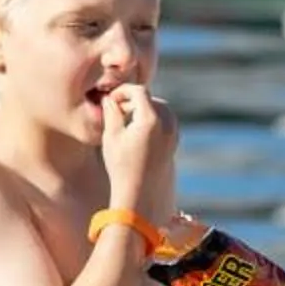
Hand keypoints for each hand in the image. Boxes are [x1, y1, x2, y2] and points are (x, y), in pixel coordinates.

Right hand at [103, 85, 177, 224]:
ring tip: (126, 120)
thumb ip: (111, 112)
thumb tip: (109, 98)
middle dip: (134, 100)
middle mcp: (167, 124)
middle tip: (117, 109)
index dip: (123, 91)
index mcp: (151, 120)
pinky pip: (166, 121)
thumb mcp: (111, 137)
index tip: (111, 99)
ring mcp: (173, 134)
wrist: (139, 194)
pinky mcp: (174, 143)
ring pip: (161, 109)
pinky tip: (137, 131)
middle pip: (152, 99)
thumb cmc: (121, 166)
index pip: (139, 91)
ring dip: (145, 109)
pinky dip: (153, 119)